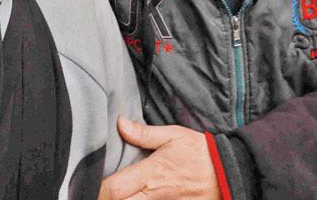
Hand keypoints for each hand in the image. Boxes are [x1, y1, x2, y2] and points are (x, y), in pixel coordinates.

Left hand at [98, 117, 221, 199]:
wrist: (229, 173)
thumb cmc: (201, 153)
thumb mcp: (174, 136)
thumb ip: (145, 134)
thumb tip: (121, 124)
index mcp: (151, 173)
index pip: (114, 189)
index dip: (96, 191)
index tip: (86, 185)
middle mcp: (154, 195)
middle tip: (96, 191)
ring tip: (114, 194)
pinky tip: (132, 198)